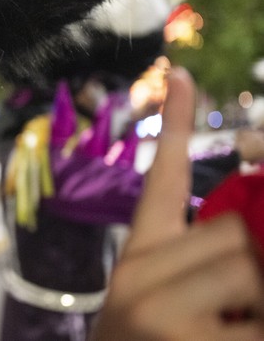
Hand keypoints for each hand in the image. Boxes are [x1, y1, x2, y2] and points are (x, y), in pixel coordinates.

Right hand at [91, 67, 263, 340]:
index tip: (181, 74)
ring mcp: (157, 311)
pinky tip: (237, 330)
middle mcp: (138, 276)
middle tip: (246, 293)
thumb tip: (245, 225)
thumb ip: (202, 257)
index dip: (175, 127)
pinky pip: (257, 320)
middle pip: (234, 231)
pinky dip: (257, 326)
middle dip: (257, 254)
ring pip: (249, 266)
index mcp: (139, 256)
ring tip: (237, 318)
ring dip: (261, 299)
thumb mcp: (168, 296)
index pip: (160, 181)